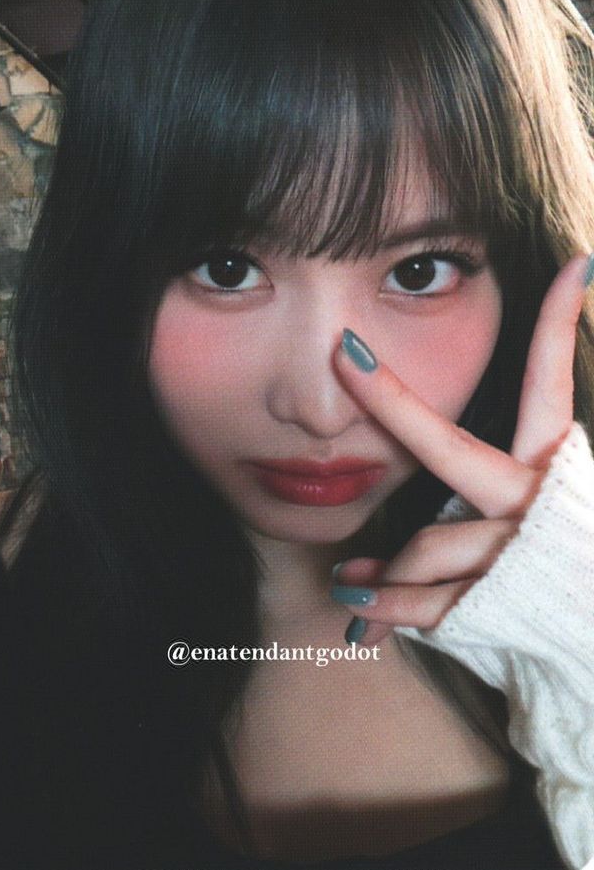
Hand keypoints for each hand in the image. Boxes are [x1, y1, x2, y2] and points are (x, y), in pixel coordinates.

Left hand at [331, 252, 590, 644]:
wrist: (592, 651)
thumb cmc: (556, 579)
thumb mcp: (539, 523)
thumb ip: (470, 514)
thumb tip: (385, 529)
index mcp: (559, 468)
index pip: (553, 383)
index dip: (557, 322)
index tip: (574, 263)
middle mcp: (543, 501)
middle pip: (452, 451)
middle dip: (393, 403)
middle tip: (344, 353)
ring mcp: (523, 552)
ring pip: (427, 545)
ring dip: (387, 567)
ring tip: (350, 578)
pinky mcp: (507, 605)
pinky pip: (429, 602)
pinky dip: (387, 605)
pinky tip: (357, 608)